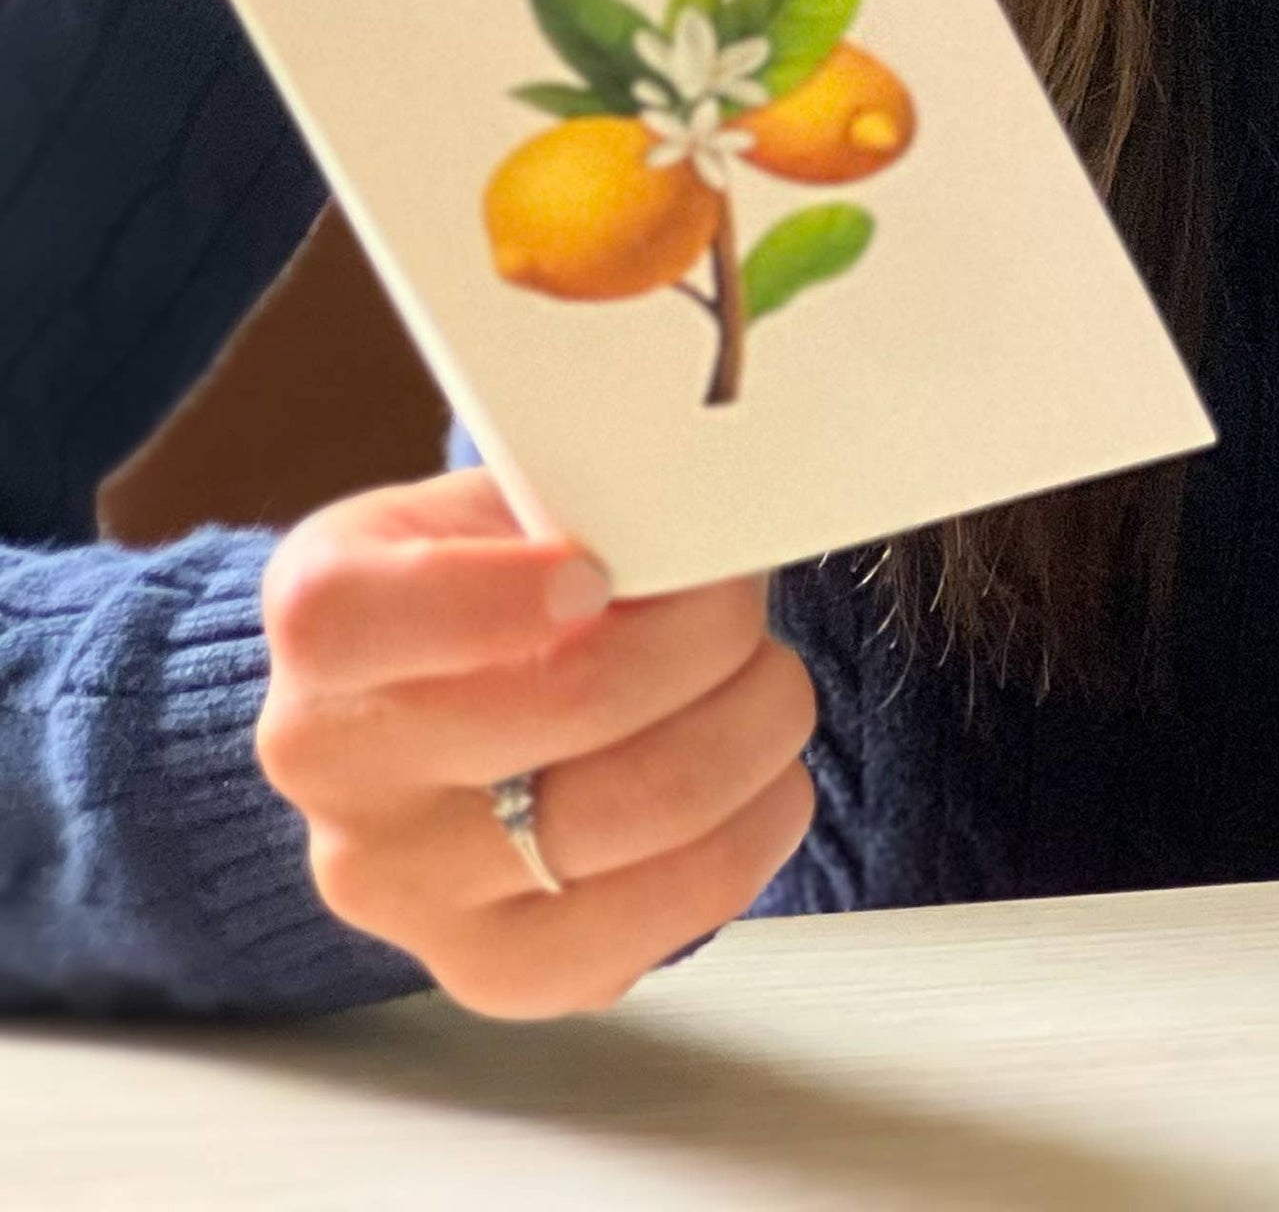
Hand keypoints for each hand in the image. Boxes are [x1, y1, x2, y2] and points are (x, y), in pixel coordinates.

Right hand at [253, 468, 816, 1019]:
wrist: (431, 723)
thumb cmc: (496, 596)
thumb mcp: (507, 507)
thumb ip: (582, 500)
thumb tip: (701, 520)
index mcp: (328, 623)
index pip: (354, 615)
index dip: (501, 593)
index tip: (597, 573)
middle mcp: (337, 767)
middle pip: (570, 701)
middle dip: (708, 636)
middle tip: (735, 607)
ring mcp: (406, 887)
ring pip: (647, 807)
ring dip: (755, 725)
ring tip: (760, 686)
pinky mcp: (496, 970)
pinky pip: (675, 910)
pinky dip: (755, 827)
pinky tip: (751, 780)